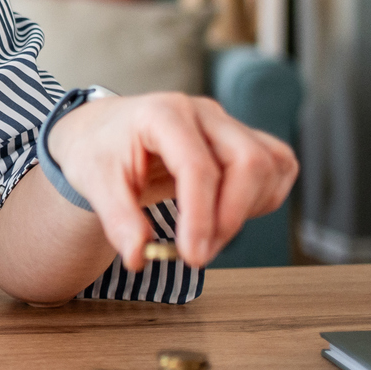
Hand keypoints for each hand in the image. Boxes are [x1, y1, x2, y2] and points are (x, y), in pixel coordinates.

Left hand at [46, 93, 297, 269]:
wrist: (103, 130)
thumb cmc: (99, 150)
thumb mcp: (93, 182)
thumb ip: (117, 219)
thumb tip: (139, 257)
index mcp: (163, 114)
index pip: (198, 167)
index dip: (201, 217)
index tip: (192, 257)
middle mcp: (203, 113)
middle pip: (249, 162)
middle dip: (230, 217)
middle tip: (198, 253)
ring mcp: (227, 124)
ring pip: (270, 165)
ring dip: (249, 210)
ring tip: (207, 235)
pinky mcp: (242, 138)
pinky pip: (277, 166)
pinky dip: (264, 197)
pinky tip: (228, 213)